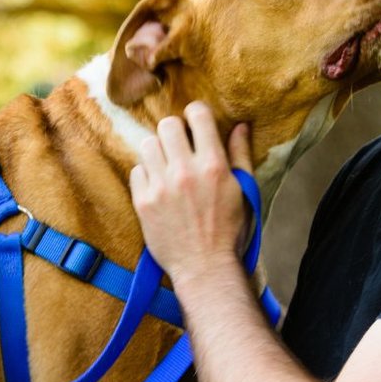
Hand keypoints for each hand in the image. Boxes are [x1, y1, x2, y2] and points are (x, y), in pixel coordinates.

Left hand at [129, 101, 253, 284]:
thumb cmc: (228, 230)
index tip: (196, 124)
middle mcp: (185, 172)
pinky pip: (137, 170)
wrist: (204, 267)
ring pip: (148, 144)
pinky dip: (146, 175)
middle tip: (180, 146)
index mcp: (214, 165)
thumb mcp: (243, 191)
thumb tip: (239, 125)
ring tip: (167, 166)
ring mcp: (161, 187)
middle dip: (175, 131)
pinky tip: (158, 187)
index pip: (197, 115)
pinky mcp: (143, 202)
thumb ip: (240, 155)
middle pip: (167, 124)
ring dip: (158, 151)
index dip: (196, 114)